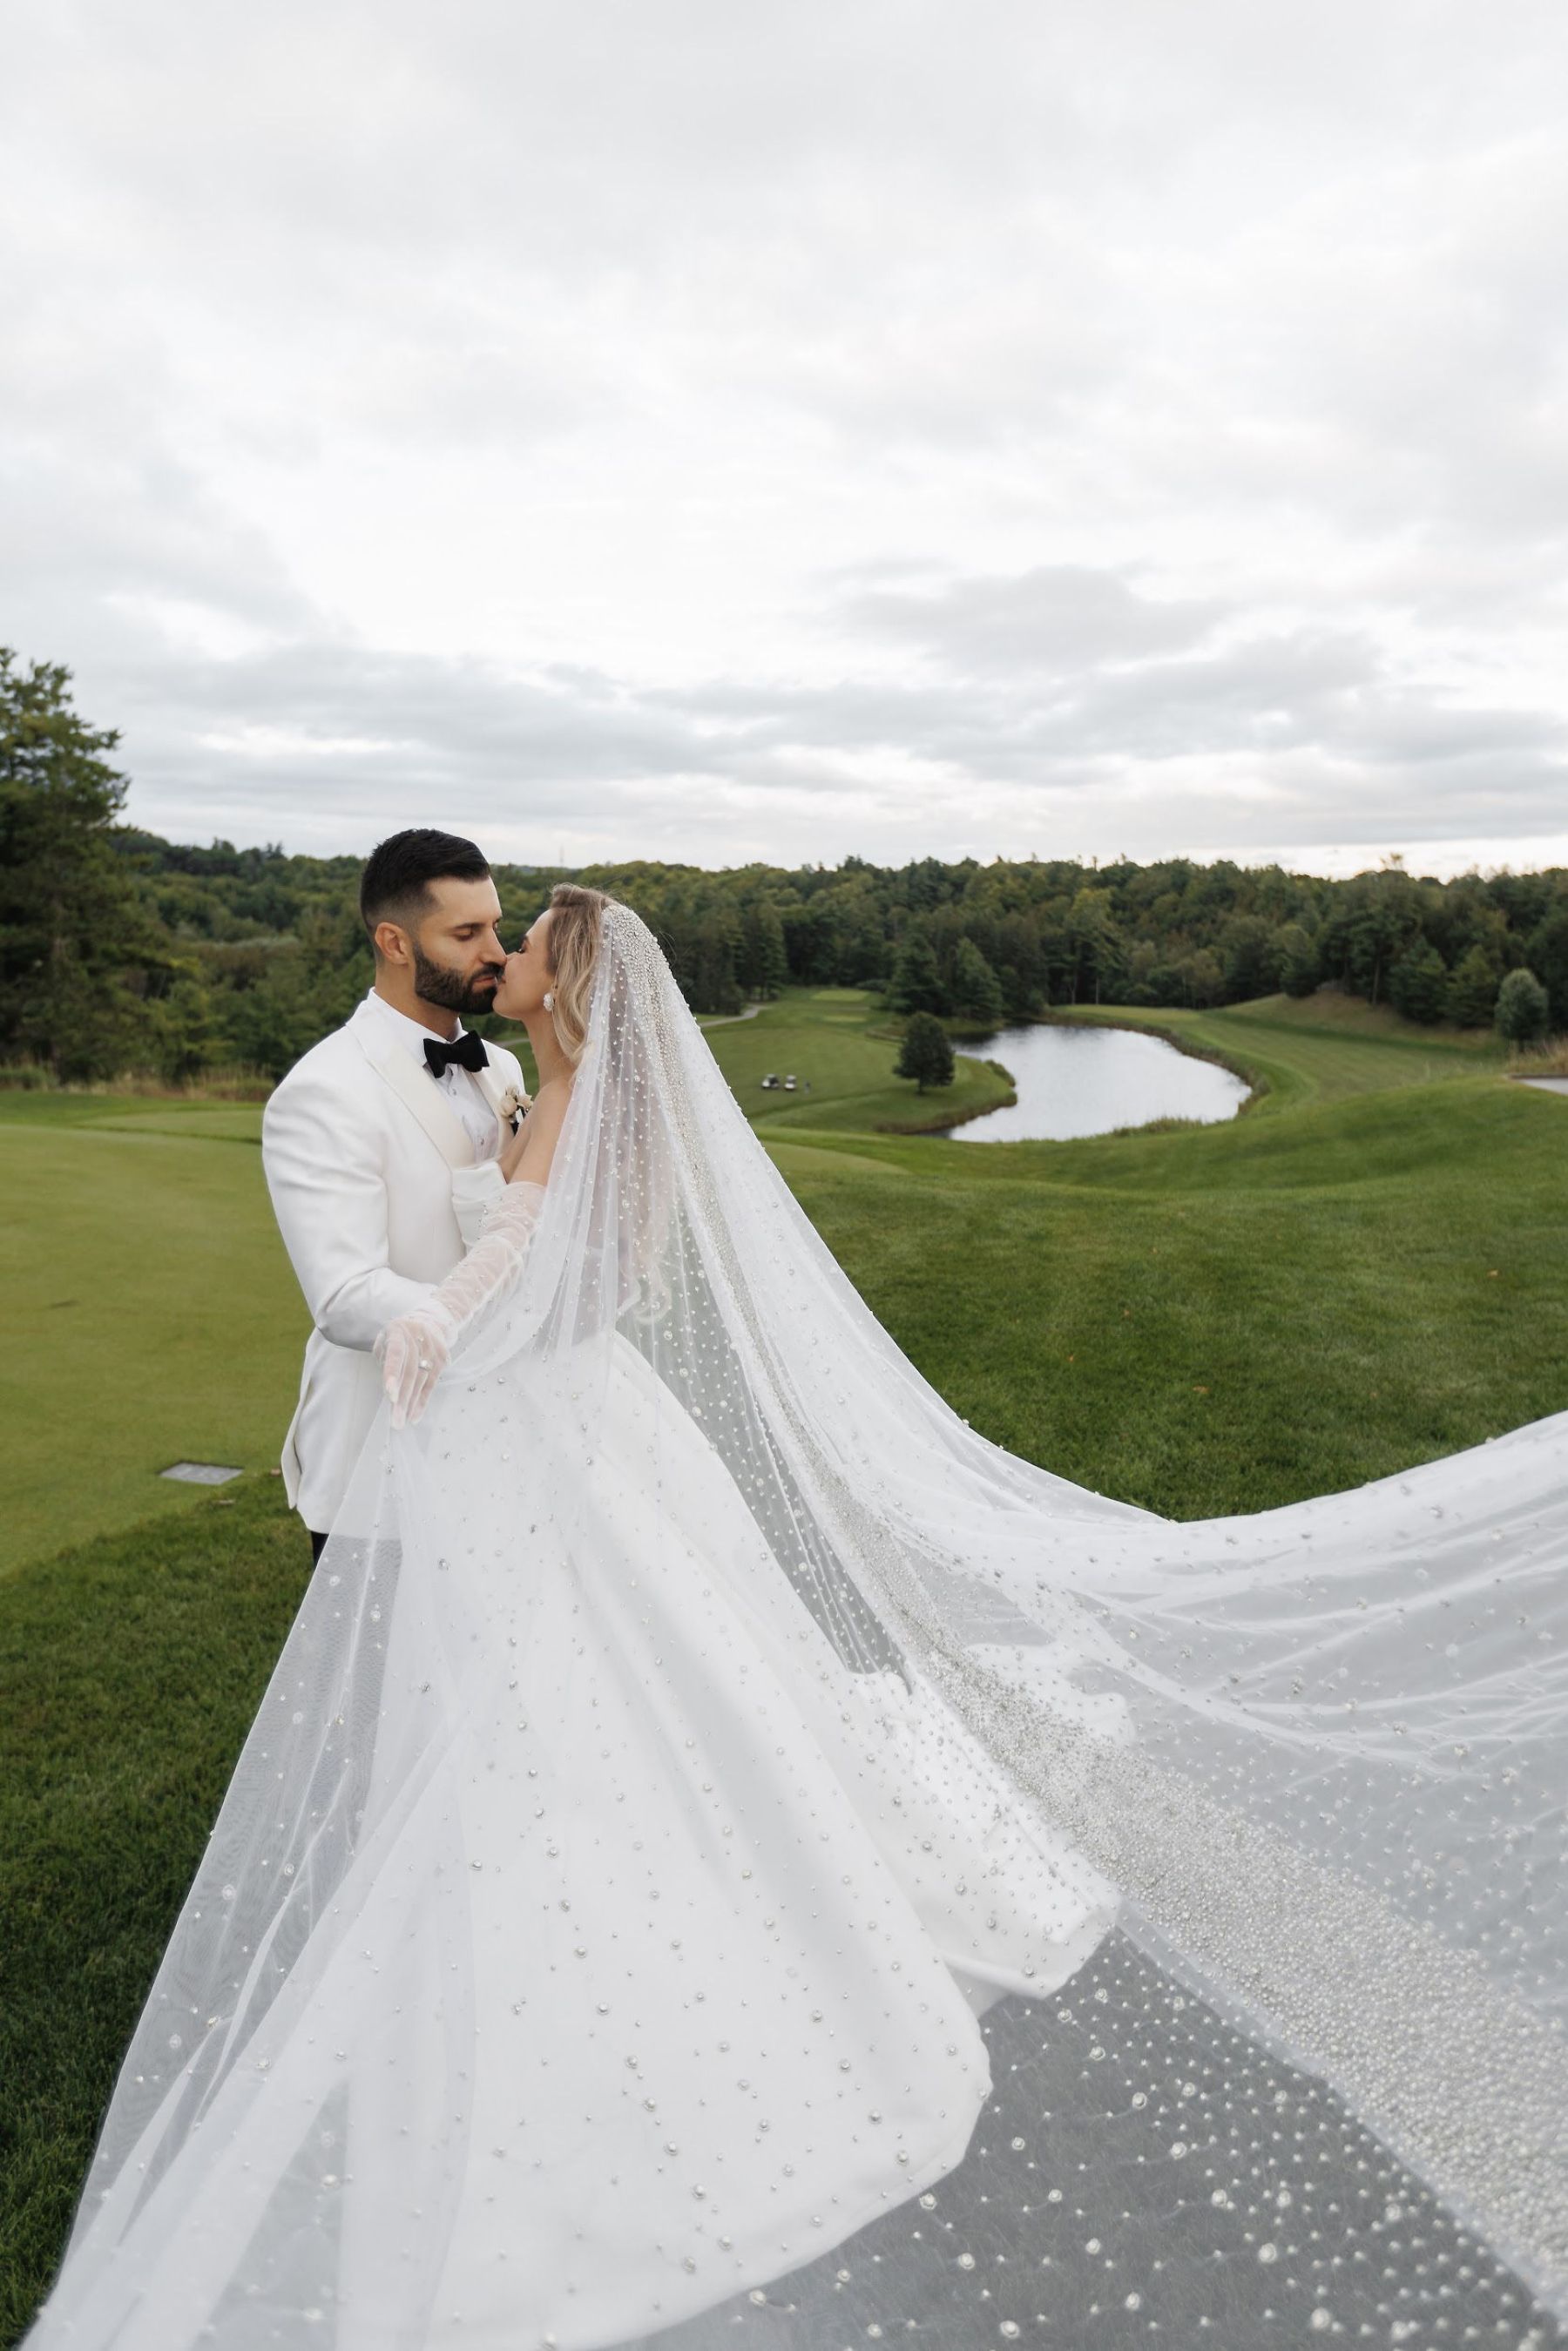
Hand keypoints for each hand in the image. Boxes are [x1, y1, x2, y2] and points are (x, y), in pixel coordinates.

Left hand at [374, 1310, 451, 1427]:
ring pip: (421, 1380)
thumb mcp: (385, 1341)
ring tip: (401, 1421)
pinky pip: (431, 1384)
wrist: (428, 1322)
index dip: (393, 1373)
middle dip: (403, 1398)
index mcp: (398, 1330)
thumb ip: (384, 1360)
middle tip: (395, 1420)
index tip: (390, 1394)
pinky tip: (414, 1416)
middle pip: (411, 1371)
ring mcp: (433, 1348)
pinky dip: (423, 1401)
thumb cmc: (397, 1338)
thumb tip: (389, 1388)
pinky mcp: (442, 1359)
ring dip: (411, 1403)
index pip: (396, 1353)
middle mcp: (418, 1337)